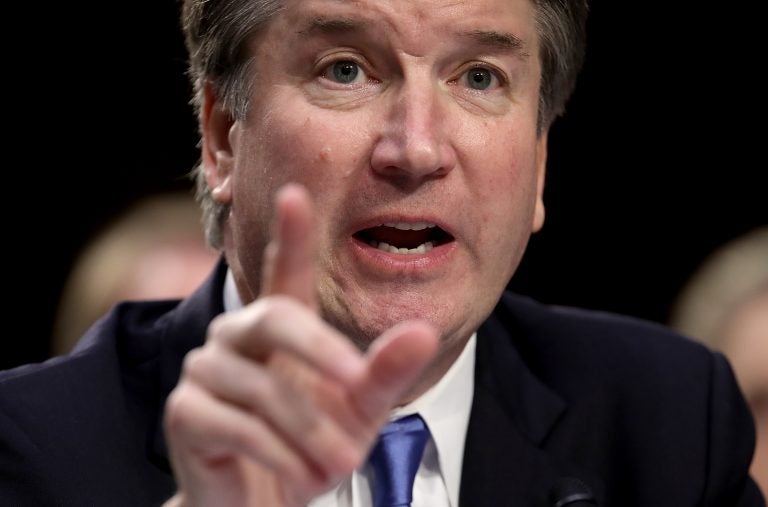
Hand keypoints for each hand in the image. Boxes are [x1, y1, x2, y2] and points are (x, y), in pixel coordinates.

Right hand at [163, 184, 438, 506]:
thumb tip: (423, 331)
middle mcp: (238, 336)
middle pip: (275, 318)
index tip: (296, 193)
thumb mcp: (361, 410)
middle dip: (320, 351)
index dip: (290, 234)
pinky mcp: (185, 414)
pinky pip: (235, 426)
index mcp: (281, 327)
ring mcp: (205, 371)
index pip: (283, 270)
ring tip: (338, 464)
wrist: (268, 502)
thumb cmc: (314, 446)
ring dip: (308, 432)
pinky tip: (299, 476)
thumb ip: (387, 371)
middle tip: (355, 383)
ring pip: (263, 387)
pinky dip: (278, 456)